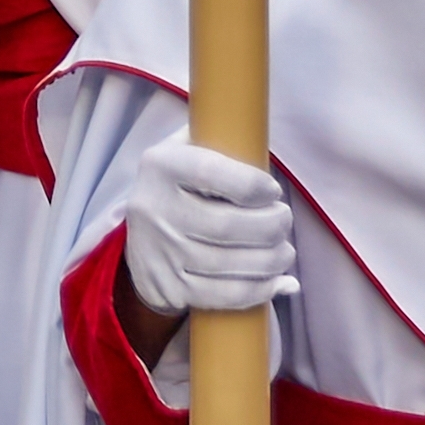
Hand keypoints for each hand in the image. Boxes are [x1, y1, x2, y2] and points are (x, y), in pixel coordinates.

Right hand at [110, 132, 297, 317]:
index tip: (273, 190)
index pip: (212, 175)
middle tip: (284, 221)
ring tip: (285, 251)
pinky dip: (261, 291)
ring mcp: (160, 253)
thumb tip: (260, 129)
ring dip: (272, 260)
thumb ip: (218, 135)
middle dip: (271, 226)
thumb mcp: (185, 149)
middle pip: (226, 226)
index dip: (253, 185)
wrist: (139, 239)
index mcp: (161, 167)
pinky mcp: (170, 287)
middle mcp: (154, 209)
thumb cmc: (181, 186)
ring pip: (229, 264)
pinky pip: (224, 295)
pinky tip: (281, 282)